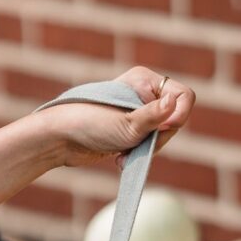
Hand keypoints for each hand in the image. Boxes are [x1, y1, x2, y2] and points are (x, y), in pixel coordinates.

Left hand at [41, 67, 195, 167]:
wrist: (57, 140)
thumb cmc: (89, 125)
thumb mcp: (127, 124)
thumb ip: (154, 116)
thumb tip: (177, 101)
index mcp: (144, 80)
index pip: (184, 95)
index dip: (179, 115)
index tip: (162, 130)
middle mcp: (142, 93)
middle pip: (175, 119)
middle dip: (159, 138)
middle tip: (135, 145)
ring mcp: (135, 111)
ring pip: (162, 135)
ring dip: (146, 149)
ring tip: (123, 155)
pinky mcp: (128, 129)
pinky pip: (148, 144)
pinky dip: (138, 154)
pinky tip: (120, 159)